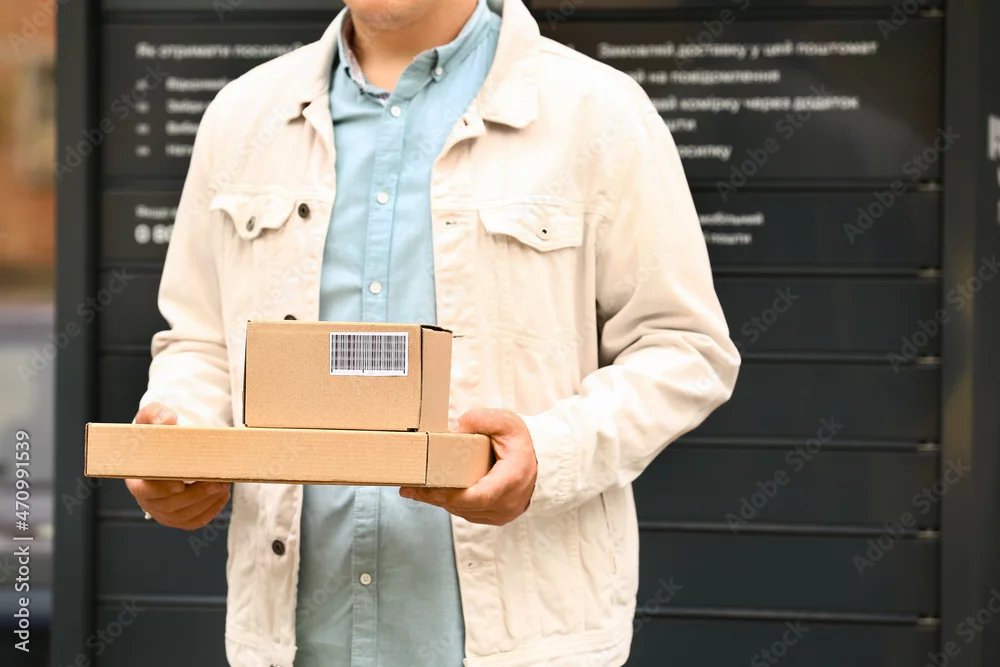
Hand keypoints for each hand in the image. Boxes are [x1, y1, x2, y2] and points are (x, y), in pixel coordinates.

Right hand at [124, 402, 231, 529]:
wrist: (166, 446)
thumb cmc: (156, 434)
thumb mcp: (151, 417)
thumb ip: (156, 414)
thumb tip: (167, 420)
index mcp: (136, 478)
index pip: (144, 491)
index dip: (161, 490)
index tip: (180, 484)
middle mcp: (148, 499)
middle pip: (169, 506)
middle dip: (194, 496)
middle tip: (216, 482)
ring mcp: (164, 511)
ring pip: (184, 515)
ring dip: (206, 502)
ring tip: (223, 485)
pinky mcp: (180, 516)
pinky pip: (195, 520)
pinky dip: (211, 510)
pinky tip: (222, 495)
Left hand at [400, 409, 537, 525]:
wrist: (542, 460)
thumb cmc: (522, 441)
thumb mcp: (505, 421)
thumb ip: (480, 419)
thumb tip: (453, 430)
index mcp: (512, 479)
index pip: (478, 495)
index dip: (451, 493)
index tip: (428, 486)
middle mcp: (508, 503)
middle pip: (464, 506)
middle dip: (435, 497)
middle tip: (409, 487)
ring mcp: (503, 514)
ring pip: (463, 512)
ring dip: (439, 502)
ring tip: (414, 490)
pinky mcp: (497, 517)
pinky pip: (468, 513)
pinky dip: (451, 504)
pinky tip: (433, 494)